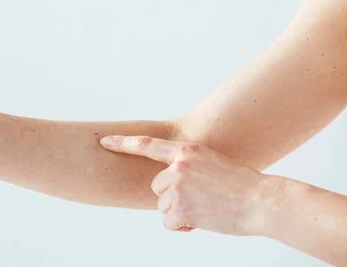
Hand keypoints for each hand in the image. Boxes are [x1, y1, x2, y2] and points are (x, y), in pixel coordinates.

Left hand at [100, 135, 272, 235]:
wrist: (262, 201)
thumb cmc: (240, 184)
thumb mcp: (211, 163)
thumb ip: (186, 167)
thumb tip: (164, 184)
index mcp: (187, 150)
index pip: (147, 145)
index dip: (123, 143)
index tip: (104, 142)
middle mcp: (179, 166)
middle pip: (157, 186)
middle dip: (172, 195)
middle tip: (200, 197)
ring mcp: (179, 188)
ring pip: (163, 205)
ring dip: (180, 211)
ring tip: (207, 207)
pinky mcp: (182, 209)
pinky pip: (169, 222)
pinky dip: (183, 225)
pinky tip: (204, 219)